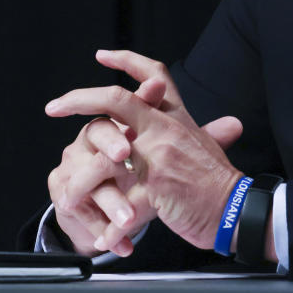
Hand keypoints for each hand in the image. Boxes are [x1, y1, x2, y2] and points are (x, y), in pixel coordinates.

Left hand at [46, 49, 243, 254]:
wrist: (237, 208)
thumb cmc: (220, 181)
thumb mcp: (208, 146)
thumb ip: (201, 133)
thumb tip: (228, 124)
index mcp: (178, 117)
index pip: (154, 76)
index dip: (126, 60)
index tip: (102, 55)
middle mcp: (167, 128)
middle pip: (117, 99)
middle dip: (80, 99)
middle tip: (54, 106)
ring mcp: (160, 154)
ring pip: (108, 152)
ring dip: (83, 176)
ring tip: (67, 198)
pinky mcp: (156, 186)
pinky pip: (121, 205)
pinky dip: (113, 225)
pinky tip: (105, 238)